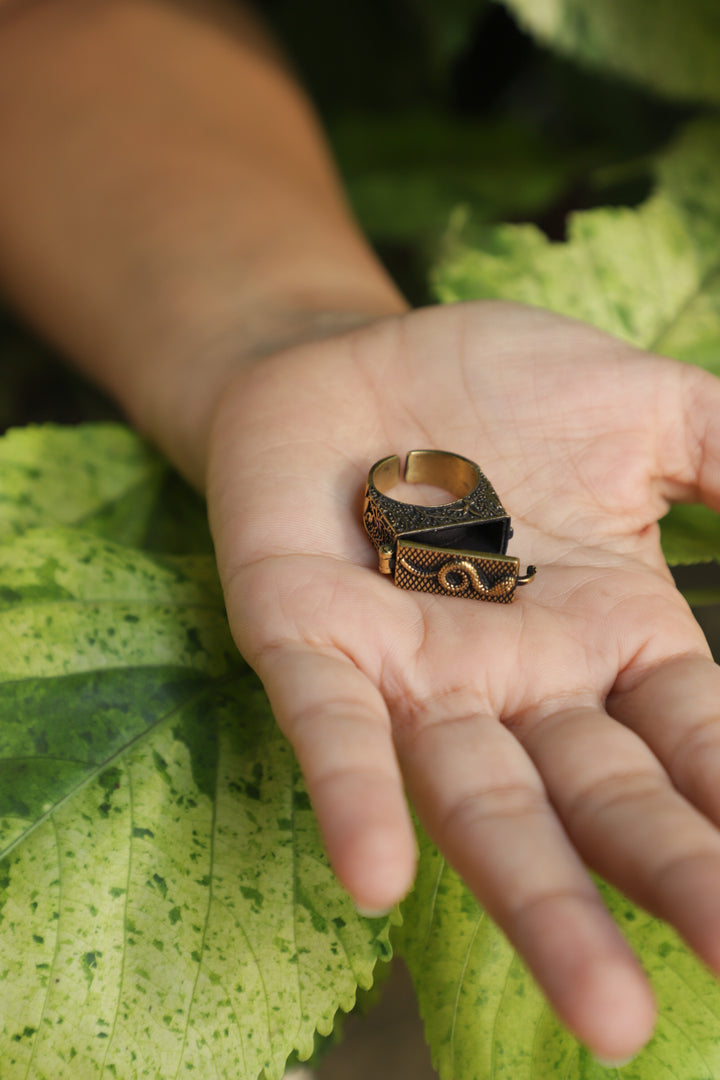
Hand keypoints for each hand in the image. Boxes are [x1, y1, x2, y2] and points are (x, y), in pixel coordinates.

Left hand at [205, 300, 719, 1061]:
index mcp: (610, 634)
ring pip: (479, 798)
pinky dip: (355, 797)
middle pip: (601, 799)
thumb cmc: (498, 389)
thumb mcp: (646, 410)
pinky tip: (376, 880)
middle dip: (669, 878)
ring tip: (604, 1010)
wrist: (350, 360)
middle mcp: (520, 679)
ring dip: (535, 897)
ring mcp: (411, 670)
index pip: (698, 740)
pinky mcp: (306, 638)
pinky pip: (331, 730)